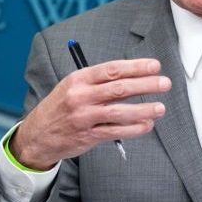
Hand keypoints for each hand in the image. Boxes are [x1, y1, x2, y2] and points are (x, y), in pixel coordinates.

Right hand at [10, 58, 170, 169]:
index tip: (155, 66)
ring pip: (120, 112)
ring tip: (161, 107)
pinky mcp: (87, 136)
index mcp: (78, 79)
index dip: (136, 67)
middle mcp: (81, 96)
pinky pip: (116, 131)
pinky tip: (147, 125)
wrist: (37, 135)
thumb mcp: (72, 87)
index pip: (112, 69)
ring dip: (144, 109)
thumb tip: (132, 75)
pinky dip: (134, 128)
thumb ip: (98, 81)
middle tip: (165, 83)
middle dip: (146, 85)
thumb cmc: (61, 107)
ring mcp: (84, 117)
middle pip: (119, 88)